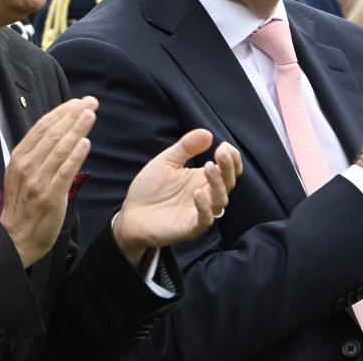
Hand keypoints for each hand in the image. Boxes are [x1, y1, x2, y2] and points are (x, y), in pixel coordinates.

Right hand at [0, 97, 96, 268]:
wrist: (15, 239)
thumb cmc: (23, 205)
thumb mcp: (22, 174)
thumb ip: (37, 153)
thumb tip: (57, 130)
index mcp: (19, 158)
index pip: (42, 128)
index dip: (61, 112)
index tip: (77, 101)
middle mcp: (26, 167)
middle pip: (52, 134)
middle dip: (73, 115)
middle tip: (91, 102)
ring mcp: (37, 182)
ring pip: (59, 149)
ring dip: (77, 129)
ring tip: (90, 115)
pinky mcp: (49, 196)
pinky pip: (64, 172)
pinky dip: (75, 156)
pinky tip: (86, 143)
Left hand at [115, 130, 242, 266]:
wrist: (131, 214)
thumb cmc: (150, 188)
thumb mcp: (167, 161)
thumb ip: (186, 147)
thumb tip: (207, 133)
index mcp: (203, 179)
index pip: (228, 170)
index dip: (232, 159)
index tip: (224, 145)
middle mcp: (206, 196)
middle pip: (228, 183)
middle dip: (228, 167)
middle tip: (220, 152)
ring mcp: (199, 212)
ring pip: (220, 201)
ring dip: (218, 184)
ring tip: (208, 168)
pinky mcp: (189, 228)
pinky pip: (204, 220)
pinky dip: (205, 208)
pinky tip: (197, 193)